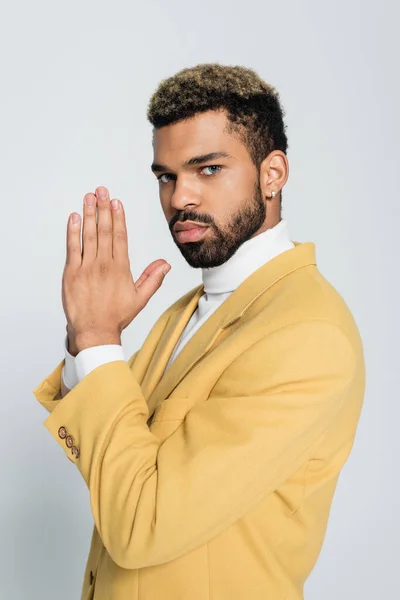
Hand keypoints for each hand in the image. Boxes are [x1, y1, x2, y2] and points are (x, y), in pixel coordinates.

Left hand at [62, 186, 170, 351]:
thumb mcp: (140, 298)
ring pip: (88, 235)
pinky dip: (72, 232)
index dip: (118, 217)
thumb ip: (153, 278)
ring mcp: (86, 268)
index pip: (120, 236)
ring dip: (89, 214)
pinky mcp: (72, 273)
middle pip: (104, 230)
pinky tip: (74, 218)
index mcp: (120, 268)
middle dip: (103, 208)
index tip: (116, 202)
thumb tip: (165, 263)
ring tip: (89, 197)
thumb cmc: (116, 316)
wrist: (94, 331)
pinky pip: (72, 248)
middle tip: (101, 190)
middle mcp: (104, 264)